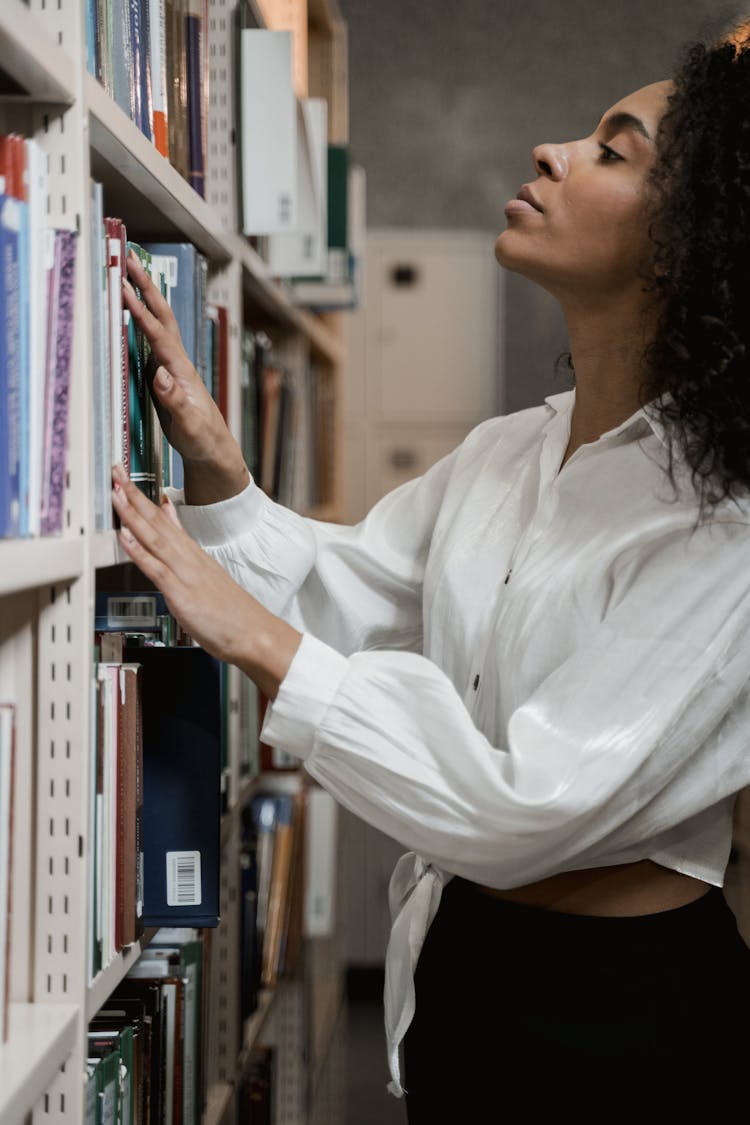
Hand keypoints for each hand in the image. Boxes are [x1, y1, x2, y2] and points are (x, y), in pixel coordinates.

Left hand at [111, 465, 300, 698]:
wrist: (255, 633)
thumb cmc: (232, 612)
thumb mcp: (207, 574)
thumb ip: (186, 548)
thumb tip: (172, 525)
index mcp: (193, 554)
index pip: (164, 520)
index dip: (143, 499)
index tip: (127, 479)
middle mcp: (189, 558)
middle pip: (157, 522)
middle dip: (133, 496)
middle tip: (116, 470)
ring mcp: (185, 573)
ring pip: (154, 538)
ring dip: (133, 514)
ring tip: (116, 492)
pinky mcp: (182, 593)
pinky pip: (156, 568)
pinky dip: (139, 551)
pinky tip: (125, 536)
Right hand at [122, 251, 248, 504]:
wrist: (214, 450)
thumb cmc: (203, 439)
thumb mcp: (189, 425)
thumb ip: (175, 400)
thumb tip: (160, 373)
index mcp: (182, 371)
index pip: (158, 334)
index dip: (140, 310)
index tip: (123, 286)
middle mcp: (178, 362)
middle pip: (162, 317)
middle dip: (146, 287)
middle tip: (128, 259)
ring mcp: (172, 367)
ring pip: (157, 325)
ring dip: (144, 299)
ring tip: (127, 275)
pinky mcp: (166, 376)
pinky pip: (151, 340)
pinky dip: (140, 321)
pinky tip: (129, 315)